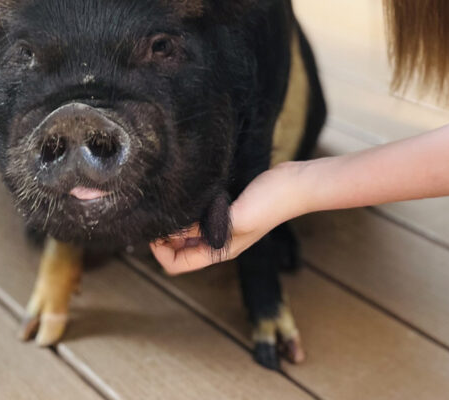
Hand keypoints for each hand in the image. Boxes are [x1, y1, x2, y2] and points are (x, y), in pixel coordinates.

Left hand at [150, 163, 304, 274]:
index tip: (154, 229)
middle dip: (163, 237)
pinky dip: (187, 209)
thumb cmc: (270, 203)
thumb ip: (204, 228)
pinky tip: (184, 194)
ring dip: (174, 222)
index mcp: (218, 251)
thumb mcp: (235, 219)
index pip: (176, 264)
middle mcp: (217, 241)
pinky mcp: (226, 207)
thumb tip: (171, 231)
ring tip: (166, 203)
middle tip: (155, 214)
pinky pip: (197, 214)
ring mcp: (222, 224)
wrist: (294, 183)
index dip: (160, 252)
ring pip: (186, 231)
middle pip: (178, 249)